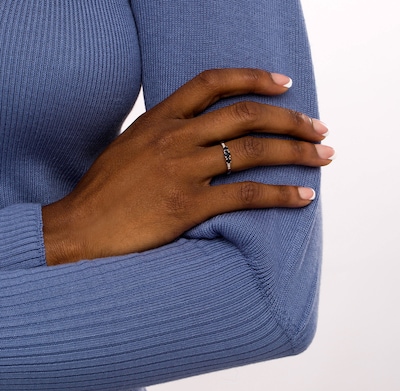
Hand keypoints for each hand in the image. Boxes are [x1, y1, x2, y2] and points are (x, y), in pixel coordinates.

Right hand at [42, 68, 332, 264]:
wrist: (80, 227)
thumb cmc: (105, 189)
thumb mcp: (132, 145)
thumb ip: (166, 132)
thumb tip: (201, 130)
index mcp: (159, 119)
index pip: (212, 82)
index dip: (253, 78)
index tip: (284, 84)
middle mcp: (174, 138)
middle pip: (245, 115)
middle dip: (290, 119)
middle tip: (317, 128)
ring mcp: (182, 171)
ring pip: (253, 152)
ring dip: (295, 152)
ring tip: (323, 156)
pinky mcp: (187, 206)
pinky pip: (246, 195)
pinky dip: (280, 194)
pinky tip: (303, 196)